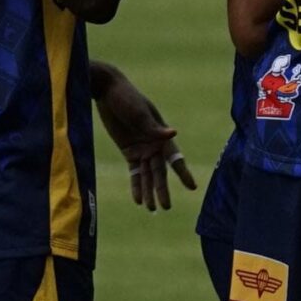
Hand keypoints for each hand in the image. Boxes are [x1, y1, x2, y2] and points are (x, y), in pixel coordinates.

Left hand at [91, 62, 197, 210]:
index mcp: (162, 134)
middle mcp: (154, 144)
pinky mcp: (129, 151)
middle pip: (160, 172)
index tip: (192, 187)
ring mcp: (142, 148)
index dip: (183, 173)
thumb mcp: (139, 112)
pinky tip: (138, 199)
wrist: (107, 90)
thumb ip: (153, 127)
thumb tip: (174, 133)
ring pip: (147, 175)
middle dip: (162, 189)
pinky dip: (136, 185)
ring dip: (149, 191)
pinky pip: (135, 172)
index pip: (175, 158)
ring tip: (151, 209)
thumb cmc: (127, 97)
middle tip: (165, 207)